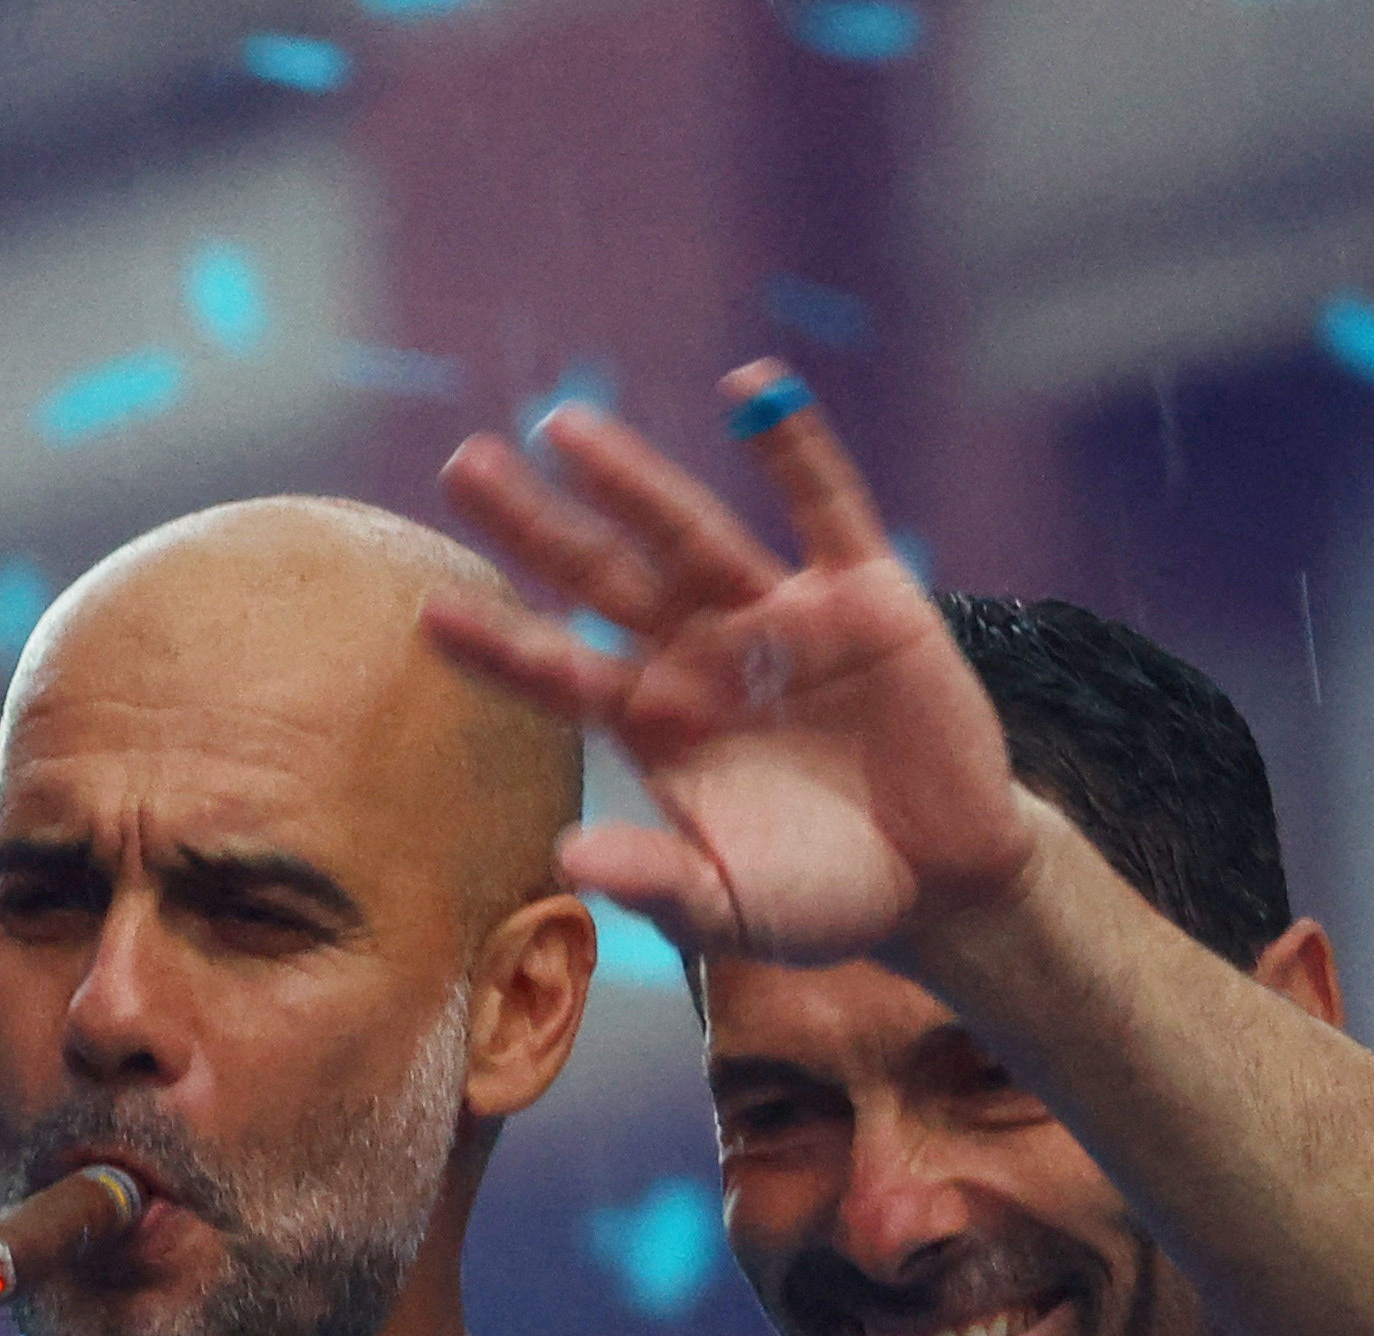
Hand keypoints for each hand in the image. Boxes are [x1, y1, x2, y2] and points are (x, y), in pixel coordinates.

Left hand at [426, 369, 1032, 967]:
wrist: (942, 882)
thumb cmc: (821, 899)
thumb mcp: (732, 909)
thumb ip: (656, 884)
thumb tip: (565, 862)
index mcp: (656, 724)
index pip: (560, 673)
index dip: (500, 644)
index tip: (432, 612)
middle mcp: (702, 655)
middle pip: (603, 578)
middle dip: (538, 527)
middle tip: (463, 468)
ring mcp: (780, 616)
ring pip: (690, 533)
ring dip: (632, 479)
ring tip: (565, 429)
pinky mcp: (866, 593)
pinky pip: (825, 506)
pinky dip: (794, 447)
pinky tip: (751, 388)